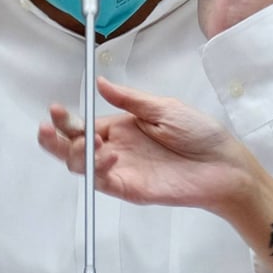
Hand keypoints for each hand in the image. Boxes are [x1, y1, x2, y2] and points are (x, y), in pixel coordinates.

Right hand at [37, 78, 254, 215]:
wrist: (223, 165)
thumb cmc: (200, 134)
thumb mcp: (164, 107)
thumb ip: (130, 99)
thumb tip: (101, 83)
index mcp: (121, 126)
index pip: (84, 123)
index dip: (66, 119)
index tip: (55, 109)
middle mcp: (116, 148)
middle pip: (74, 147)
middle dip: (56, 139)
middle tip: (49, 129)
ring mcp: (121, 170)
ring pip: (82, 166)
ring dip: (77, 154)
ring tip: (89, 142)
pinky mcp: (130, 189)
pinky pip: (103, 182)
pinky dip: (99, 169)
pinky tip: (109, 155)